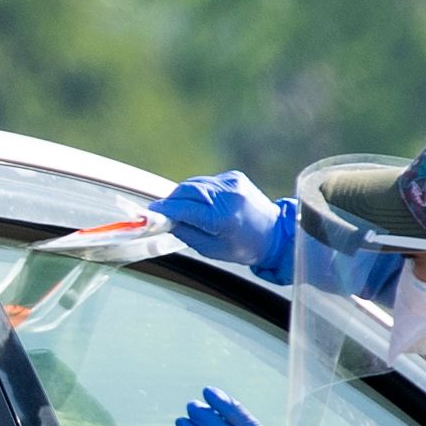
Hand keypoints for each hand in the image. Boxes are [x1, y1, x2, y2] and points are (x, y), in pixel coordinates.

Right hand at [149, 171, 293, 278]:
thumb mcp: (211, 249)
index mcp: (224, 217)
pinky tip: (200, 205)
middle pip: (188, 190)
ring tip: (179, 211)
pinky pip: (206, 182)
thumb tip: (166, 222)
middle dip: (171, 201)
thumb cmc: (244, 247)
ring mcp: (232, 182)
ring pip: (195, 184)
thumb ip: (187, 233)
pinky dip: (197, 192)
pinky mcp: (233, 177)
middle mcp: (228, 194)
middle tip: (161, 213)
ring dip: (183, 196)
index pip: (186, 208)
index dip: (165, 210)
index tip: (151, 214)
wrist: (274, 232)